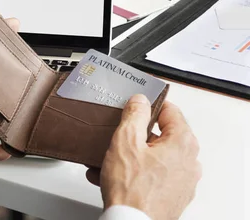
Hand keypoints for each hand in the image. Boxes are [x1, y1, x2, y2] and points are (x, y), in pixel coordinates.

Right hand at [87, 95, 201, 219]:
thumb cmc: (132, 189)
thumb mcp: (126, 140)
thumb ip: (134, 115)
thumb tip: (140, 101)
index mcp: (183, 143)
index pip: (170, 111)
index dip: (148, 106)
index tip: (134, 108)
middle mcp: (189, 162)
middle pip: (161, 135)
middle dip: (135, 135)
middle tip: (118, 136)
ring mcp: (182, 182)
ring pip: (153, 157)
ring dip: (130, 156)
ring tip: (108, 159)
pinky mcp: (172, 197)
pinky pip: (151, 176)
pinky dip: (133, 173)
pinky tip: (111, 175)